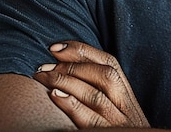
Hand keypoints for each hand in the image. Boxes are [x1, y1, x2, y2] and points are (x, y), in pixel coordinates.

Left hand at [34, 40, 149, 128]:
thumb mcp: (119, 112)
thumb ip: (105, 93)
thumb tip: (74, 70)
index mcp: (128, 96)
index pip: (110, 63)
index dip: (84, 51)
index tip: (57, 46)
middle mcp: (127, 106)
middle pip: (104, 74)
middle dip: (73, 64)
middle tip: (44, 63)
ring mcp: (120, 123)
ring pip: (96, 94)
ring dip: (66, 81)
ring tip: (42, 76)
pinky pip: (92, 120)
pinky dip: (73, 105)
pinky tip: (55, 96)